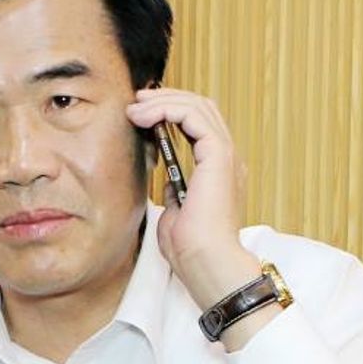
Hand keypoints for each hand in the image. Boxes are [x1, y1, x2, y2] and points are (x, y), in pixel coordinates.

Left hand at [126, 89, 259, 306]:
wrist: (207, 264)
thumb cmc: (192, 250)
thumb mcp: (177, 214)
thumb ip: (176, 192)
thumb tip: (169, 179)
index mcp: (219, 172)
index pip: (199, 126)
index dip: (172, 112)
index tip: (142, 113)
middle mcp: (226, 160)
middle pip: (201, 109)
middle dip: (167, 99)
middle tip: (137, 100)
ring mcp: (225, 156)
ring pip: (198, 107)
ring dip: (164, 101)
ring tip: (136, 105)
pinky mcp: (219, 157)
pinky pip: (194, 117)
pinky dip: (168, 109)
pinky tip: (144, 116)